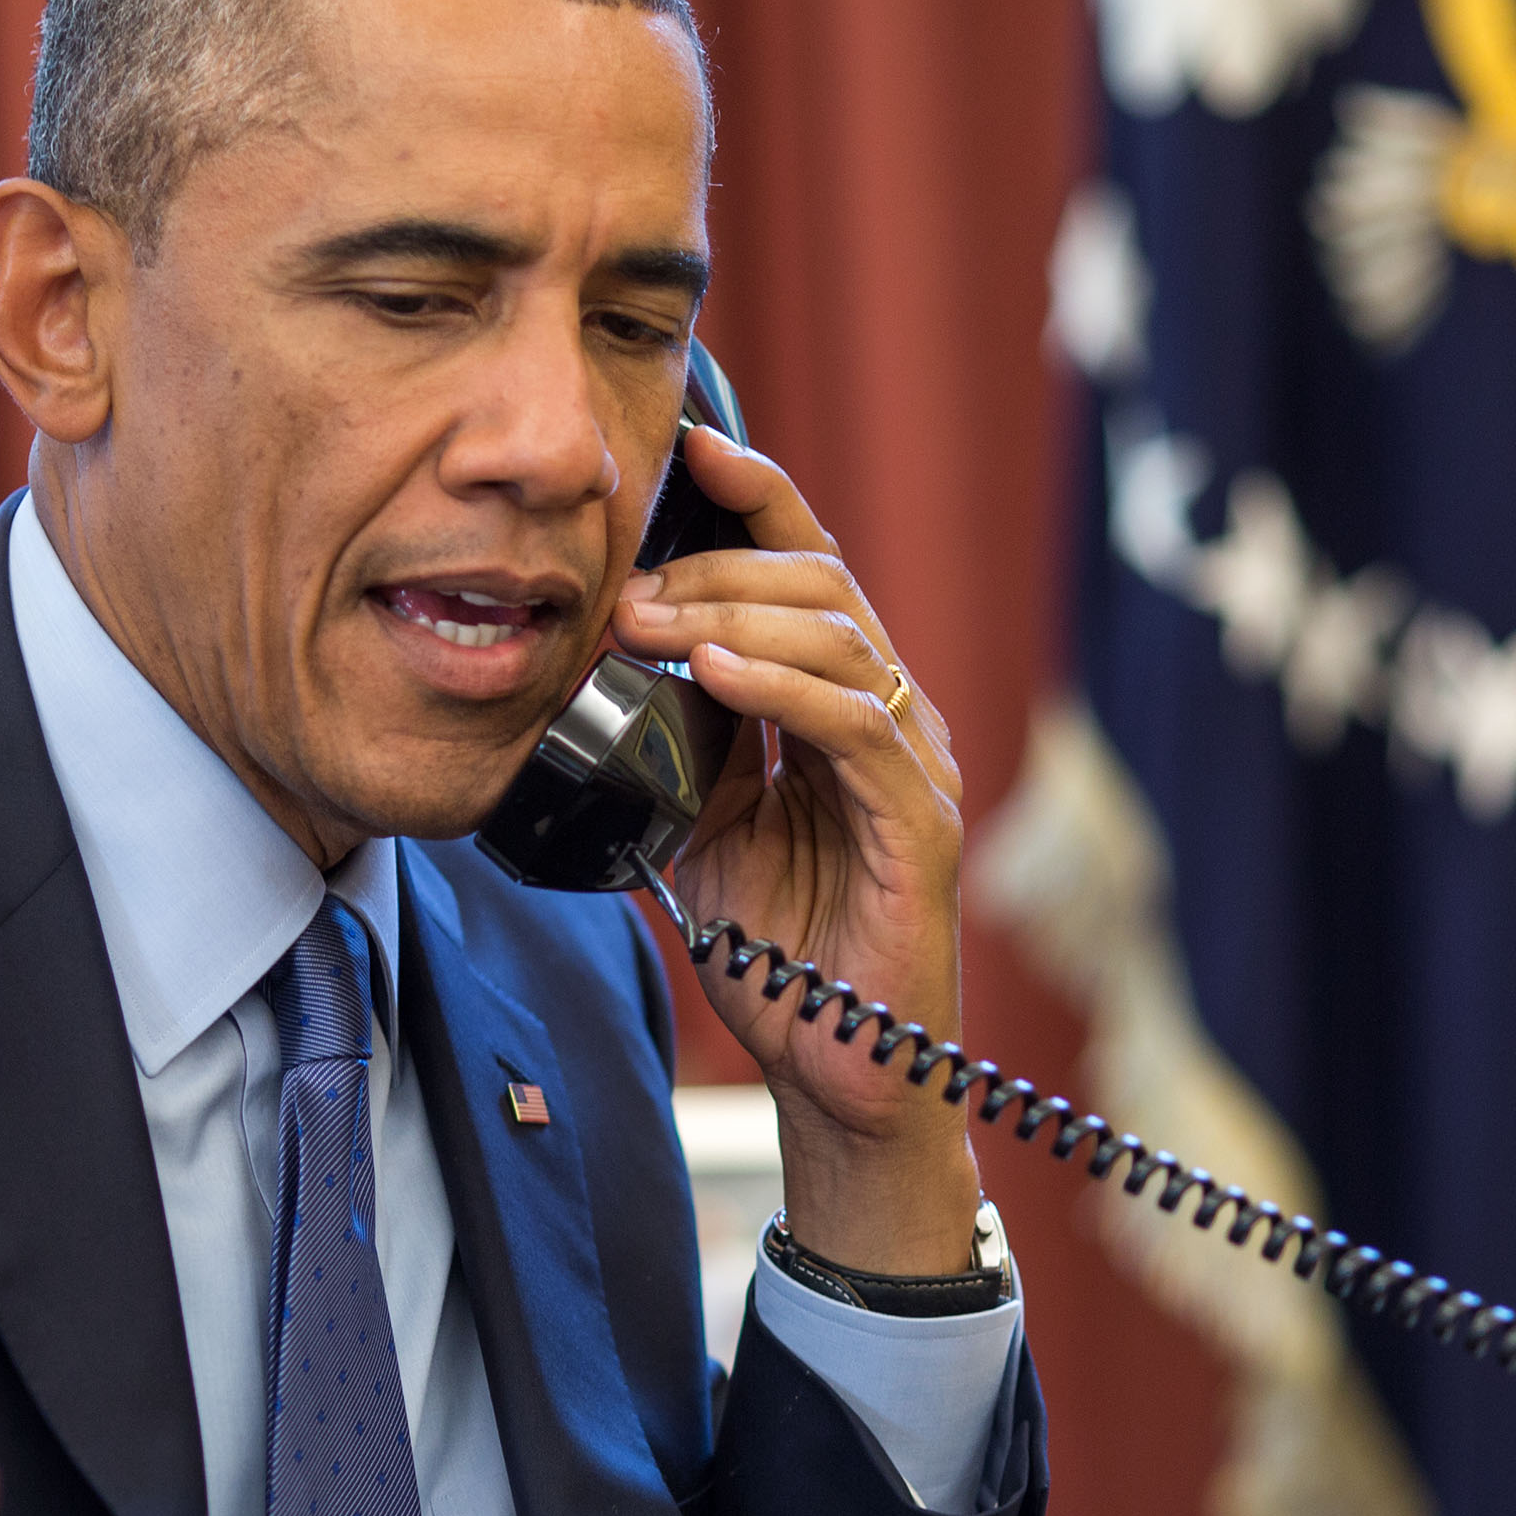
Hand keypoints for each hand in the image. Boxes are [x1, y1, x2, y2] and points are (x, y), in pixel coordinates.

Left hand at [612, 424, 981, 1276]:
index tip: (690, 446)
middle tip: (626, 583)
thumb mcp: (701, 827)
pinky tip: (716, 674)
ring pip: (840, 641)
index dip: (758, 499)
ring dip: (734, 617)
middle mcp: (893, 719)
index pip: (808, 571)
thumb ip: (672, 745)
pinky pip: (858, 728)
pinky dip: (783, 689)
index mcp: (841, 706)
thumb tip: (594, 669)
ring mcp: (916, 768)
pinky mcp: (922, 827)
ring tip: (650, 621)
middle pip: (822, 587)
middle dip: (718, 565)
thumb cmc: (781, 952)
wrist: (838, 1069)